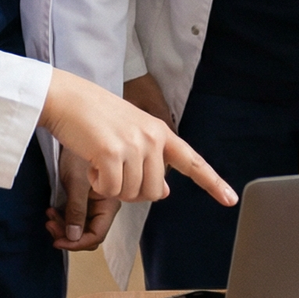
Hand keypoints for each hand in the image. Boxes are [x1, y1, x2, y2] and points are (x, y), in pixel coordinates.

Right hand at [41, 68, 234, 209]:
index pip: (192, 161)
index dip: (212, 183)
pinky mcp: (112, 154)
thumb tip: (165, 190)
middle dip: (131, 190)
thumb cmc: (95, 117)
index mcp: (160, 132)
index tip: (231, 199)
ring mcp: (134, 146)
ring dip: (112, 187)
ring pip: (131, 194)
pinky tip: (92, 164)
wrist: (67, 98)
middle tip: (113, 170)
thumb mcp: (131, 133)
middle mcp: (152, 138)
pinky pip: (111, 191)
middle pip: (153, 192)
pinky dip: (98, 185)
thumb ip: (152, 159)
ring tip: (101, 161)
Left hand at [46, 143, 122, 250]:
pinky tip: (53, 208)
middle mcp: (106, 203)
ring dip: (64, 225)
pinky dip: (64, 216)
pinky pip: (77, 215)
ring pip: (82, 225)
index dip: (77, 242)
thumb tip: (74, 237)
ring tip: (50, 214)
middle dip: (68, 234)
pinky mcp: (87, 195)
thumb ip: (77, 210)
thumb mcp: (76, 181)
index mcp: (111, 200)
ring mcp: (97, 200)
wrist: (74, 128)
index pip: (96, 234)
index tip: (58, 240)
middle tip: (50, 223)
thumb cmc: (77, 150)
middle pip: (89, 232)